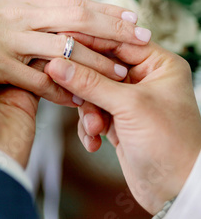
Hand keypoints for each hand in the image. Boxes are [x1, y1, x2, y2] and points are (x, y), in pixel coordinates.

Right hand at [0, 0, 150, 105]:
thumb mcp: (3, 0)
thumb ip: (32, 6)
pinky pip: (39, 83)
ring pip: (64, 53)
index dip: (107, 10)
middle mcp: (23, 19)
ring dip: (95, 63)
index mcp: (26, 1)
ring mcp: (12, 43)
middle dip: (113, 30)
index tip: (134, 17)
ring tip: (121, 72)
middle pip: (78, 22)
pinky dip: (63, 91)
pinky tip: (82, 98)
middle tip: (142, 37)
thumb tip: (63, 7)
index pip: (76, 3)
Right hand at [44, 42, 200, 214]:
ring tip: (94, 126)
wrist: (176, 192)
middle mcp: (145, 78)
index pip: (117, 41)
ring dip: (89, 110)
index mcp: (158, 64)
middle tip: (66, 85)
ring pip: (94, 90)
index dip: (89, 42)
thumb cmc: (171, 145)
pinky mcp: (120, 120)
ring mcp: (131, 100)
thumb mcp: (130, 107)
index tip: (62, 42)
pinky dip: (90, 125)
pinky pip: (94, 112)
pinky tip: (94, 139)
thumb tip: (58, 64)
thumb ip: (91, 82)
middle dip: (86, 83)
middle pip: (101, 66)